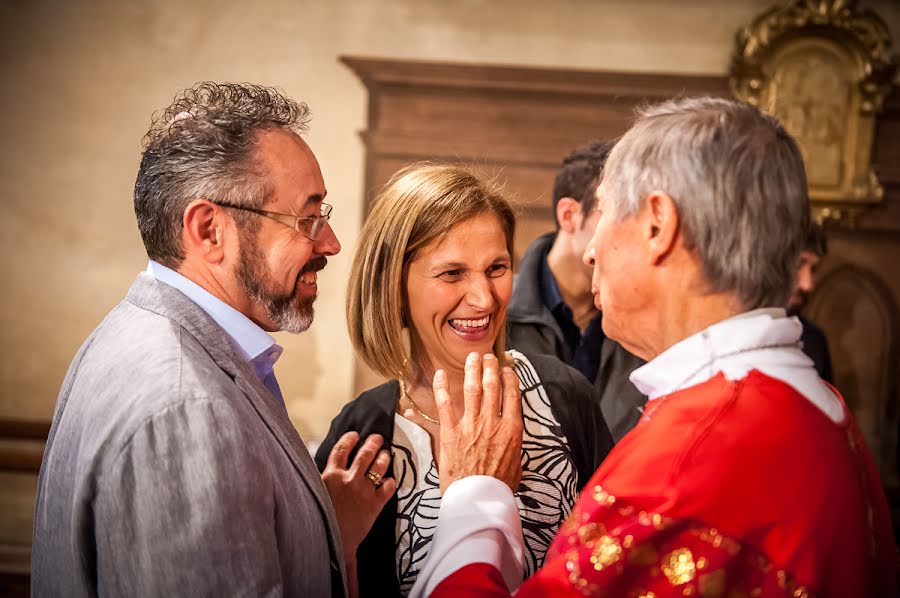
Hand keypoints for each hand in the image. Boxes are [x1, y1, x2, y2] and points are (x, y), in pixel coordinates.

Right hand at [321, 432, 395, 560]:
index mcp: (331, 476)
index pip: (341, 449)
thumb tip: (332, 468)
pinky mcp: (375, 504)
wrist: (332, 542)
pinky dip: (390, 481)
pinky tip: (390, 480)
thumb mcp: (316, 492)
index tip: (355, 435)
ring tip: (386, 453)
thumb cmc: (320, 519)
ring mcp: (364, 491)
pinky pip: (388, 487)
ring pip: (379, 466)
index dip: (349, 439)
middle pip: (365, 453)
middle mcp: (349, 479)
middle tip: (378, 438)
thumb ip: (325, 479)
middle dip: (373, 442)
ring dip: (384, 457)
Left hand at [433, 352, 522, 493]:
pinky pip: (444, 404)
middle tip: (488, 357)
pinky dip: (441, 387)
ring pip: (472, 389)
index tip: (506, 370)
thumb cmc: (498, 487)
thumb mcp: (516, 465)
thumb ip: (513, 447)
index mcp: (511, 430)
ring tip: (472, 357)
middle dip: (490, 368)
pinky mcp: (450, 432)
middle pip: (492, 386)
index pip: (512, 395)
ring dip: (472, 370)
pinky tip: (441, 374)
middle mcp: (492, 422)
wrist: (477, 500)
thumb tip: (511, 441)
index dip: (509, 378)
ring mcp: (470, 425)